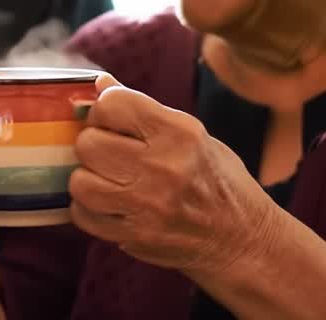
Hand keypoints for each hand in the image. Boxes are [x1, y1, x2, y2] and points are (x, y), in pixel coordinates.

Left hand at [69, 74, 275, 274]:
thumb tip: (100, 83)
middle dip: (94, 146)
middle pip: (88, 143)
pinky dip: (88, 210)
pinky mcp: (137, 236)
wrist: (246, 241)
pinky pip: (83, 215)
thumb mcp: (193, 135)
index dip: (104, 111)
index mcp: (180, 133)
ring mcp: (149, 205)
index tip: (112, 122)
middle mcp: (164, 167)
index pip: (112, 104)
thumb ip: (144, 110)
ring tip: (108, 181)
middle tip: (110, 154)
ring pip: (79, 182)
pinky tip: (110, 205)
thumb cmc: (218, 181)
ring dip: (88, 180)